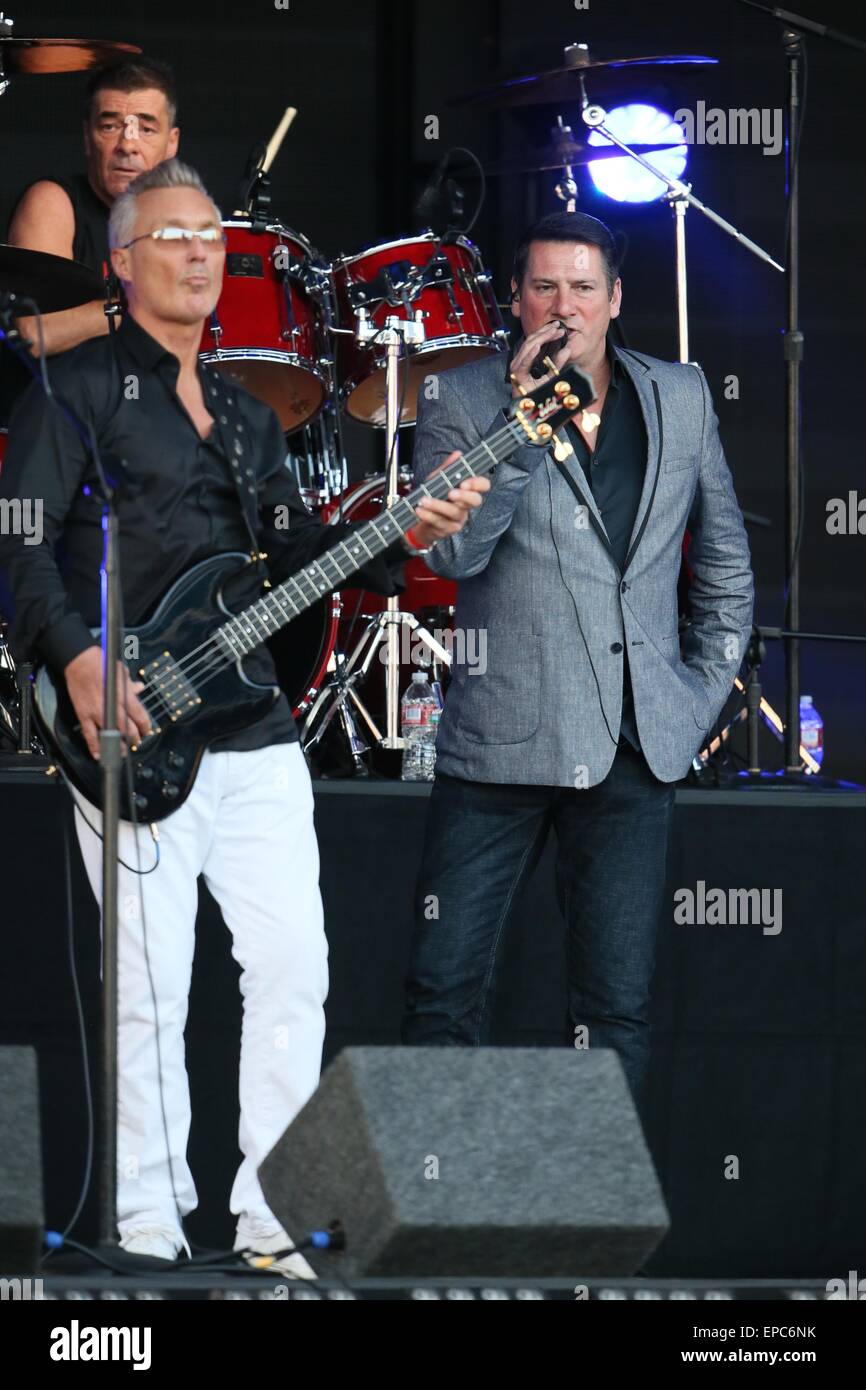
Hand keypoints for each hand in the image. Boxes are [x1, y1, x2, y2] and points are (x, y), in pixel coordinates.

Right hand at [64, 646, 151, 760]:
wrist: (79, 662)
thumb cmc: (101, 664)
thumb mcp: (121, 672)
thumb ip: (130, 684)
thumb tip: (139, 688)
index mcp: (124, 696)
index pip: (140, 716)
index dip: (145, 726)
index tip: (146, 730)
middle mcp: (112, 707)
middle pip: (128, 730)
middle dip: (135, 738)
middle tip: (137, 741)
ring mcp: (97, 713)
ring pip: (111, 736)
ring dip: (119, 746)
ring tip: (124, 751)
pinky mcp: (84, 716)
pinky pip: (90, 735)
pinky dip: (94, 747)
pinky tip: (99, 754)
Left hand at [410, 456, 490, 547]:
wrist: (421, 521)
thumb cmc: (434, 498)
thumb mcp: (438, 480)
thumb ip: (448, 468)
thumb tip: (458, 454)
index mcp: (467, 491)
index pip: (483, 486)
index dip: (478, 484)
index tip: (465, 483)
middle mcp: (466, 505)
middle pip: (475, 501)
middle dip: (464, 496)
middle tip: (451, 493)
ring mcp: (458, 518)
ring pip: (454, 512)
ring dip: (438, 505)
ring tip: (424, 500)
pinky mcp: (448, 529)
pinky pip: (441, 522)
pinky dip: (429, 515)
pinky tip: (420, 510)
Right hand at [508, 320, 573, 398]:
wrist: (530, 412)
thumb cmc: (537, 396)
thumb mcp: (551, 377)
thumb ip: (557, 363)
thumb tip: (566, 350)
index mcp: (526, 361)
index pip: (535, 343)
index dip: (546, 334)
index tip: (558, 329)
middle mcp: (520, 362)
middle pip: (531, 341)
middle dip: (545, 332)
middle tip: (557, 327)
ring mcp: (517, 368)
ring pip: (527, 347)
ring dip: (541, 338)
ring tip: (552, 332)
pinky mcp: (517, 375)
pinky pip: (523, 362)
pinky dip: (530, 354)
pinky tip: (538, 347)